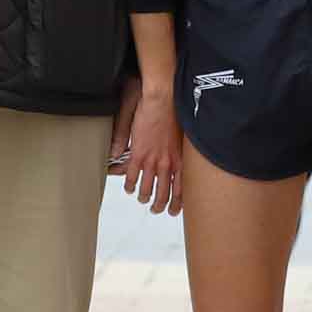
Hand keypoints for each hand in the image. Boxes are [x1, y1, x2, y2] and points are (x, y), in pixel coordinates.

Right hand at [117, 80, 183, 214]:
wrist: (163, 100)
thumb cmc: (174, 113)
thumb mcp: (182, 137)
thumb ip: (178, 153)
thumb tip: (176, 164)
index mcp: (180, 159)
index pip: (181, 187)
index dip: (178, 201)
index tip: (176, 209)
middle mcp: (168, 163)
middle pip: (165, 193)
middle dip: (161, 205)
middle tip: (158, 210)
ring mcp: (153, 161)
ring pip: (148, 188)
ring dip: (144, 197)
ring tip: (143, 201)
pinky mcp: (139, 155)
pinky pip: (132, 176)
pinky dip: (129, 185)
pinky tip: (129, 188)